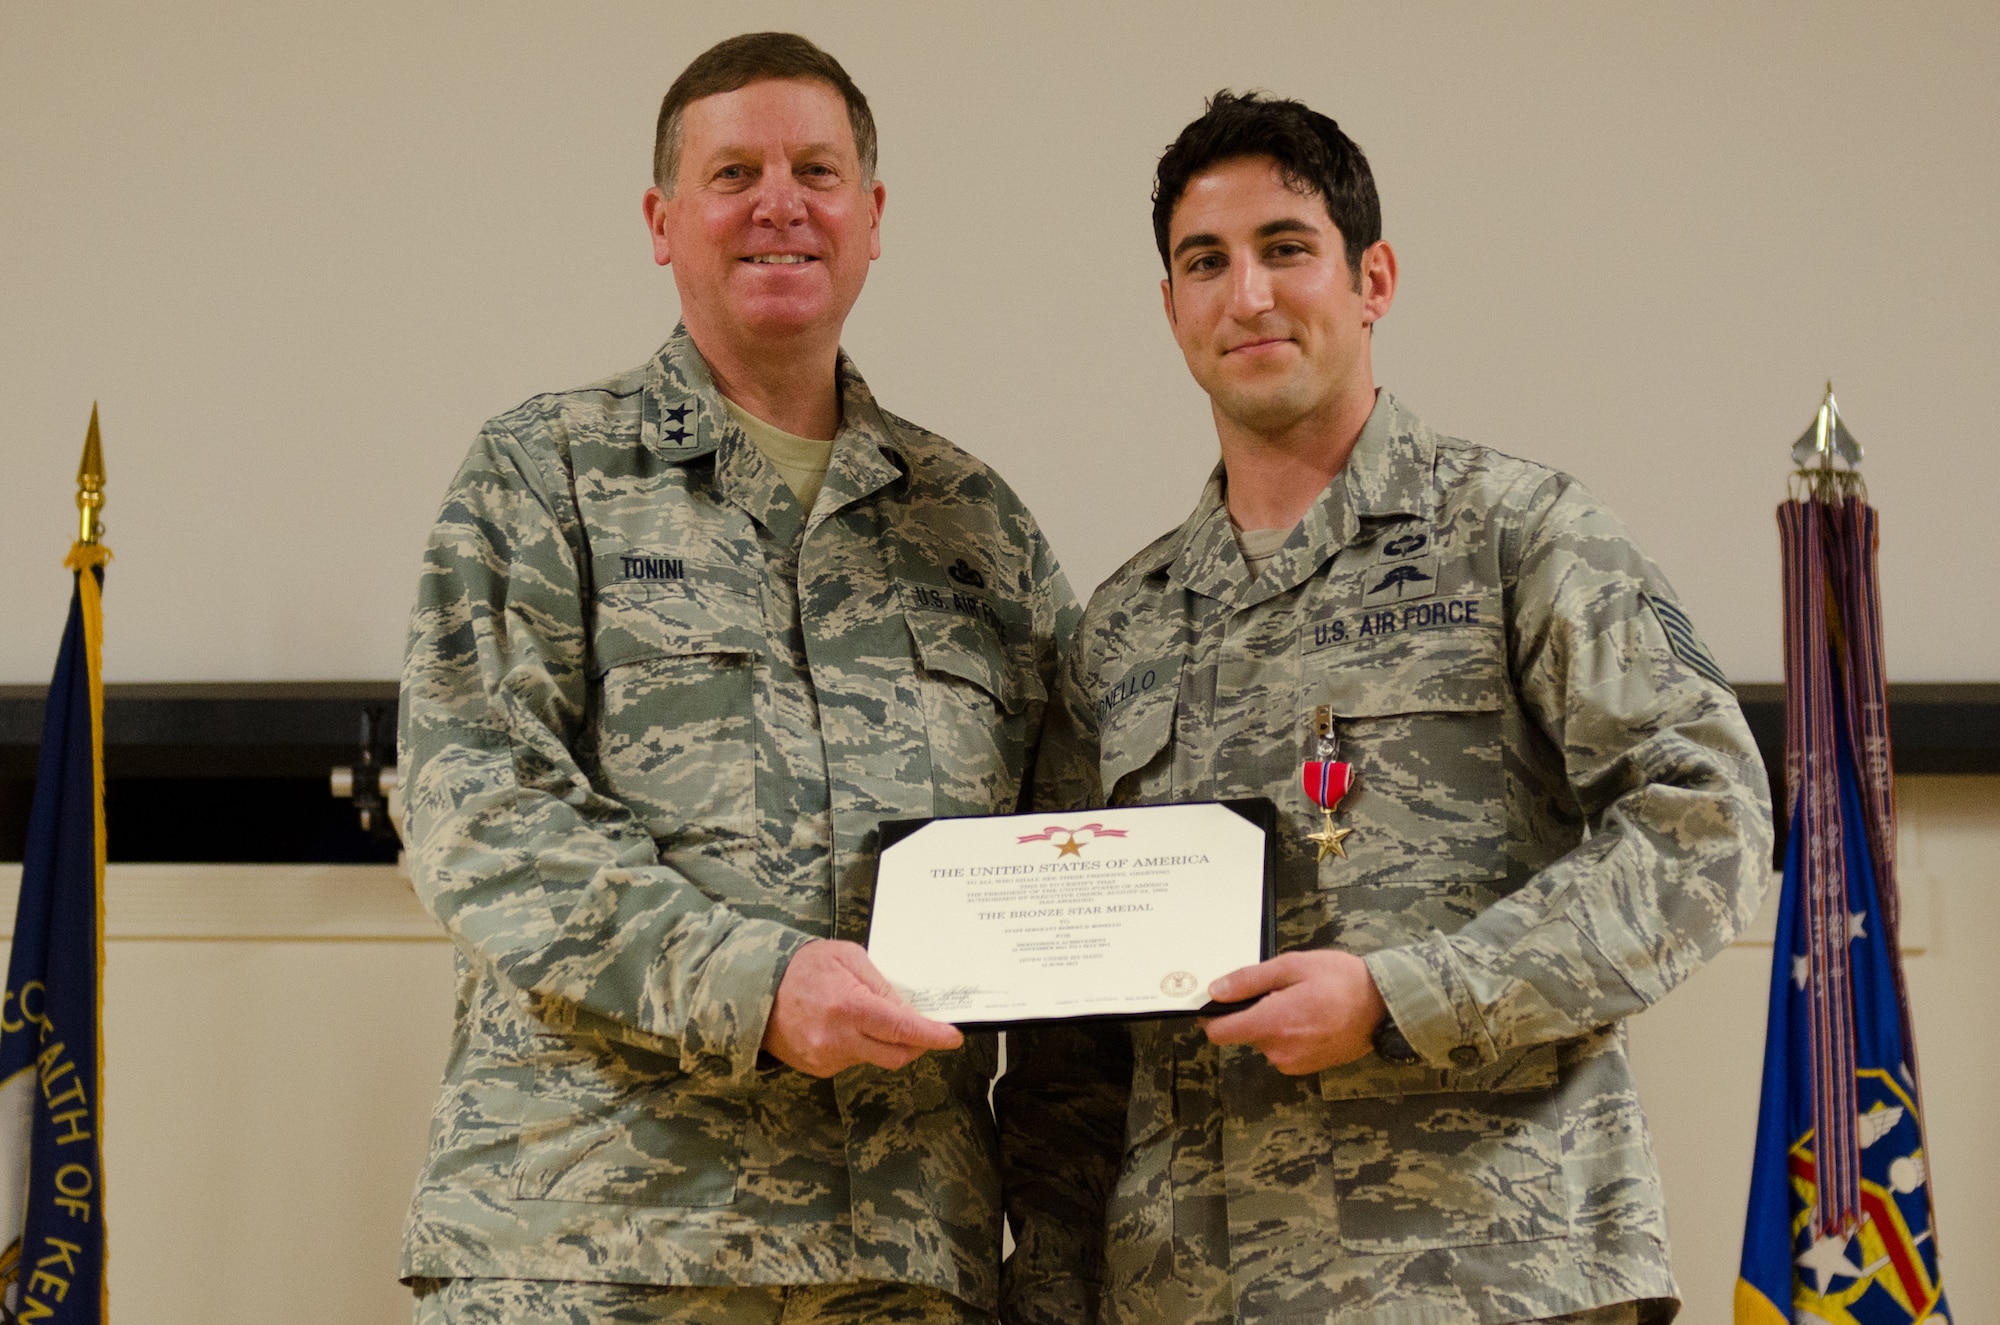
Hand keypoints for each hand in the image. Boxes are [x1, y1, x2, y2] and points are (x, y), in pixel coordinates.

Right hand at [761, 939, 963, 1076]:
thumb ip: (883, 986)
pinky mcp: (817, 1069)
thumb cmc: (804, 965)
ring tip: (863, 1014)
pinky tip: (842, 1026)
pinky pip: (852, 1061)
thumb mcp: (849, 958)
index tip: (953, 1037)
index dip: (932, 1036)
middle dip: (915, 1044)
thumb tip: (910, 1011)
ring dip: (882, 1042)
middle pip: (896, 1055)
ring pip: (874, 1059)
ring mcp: (826, 1058)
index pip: (903, 1029)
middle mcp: (838, 1040)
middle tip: (922, 1028)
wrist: (753, 988)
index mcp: (849, 1008)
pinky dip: (858, 1047)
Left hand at [1200, 950, 1386, 1074]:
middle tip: (1282, 990)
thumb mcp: (1293, 966)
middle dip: (1253, 1012)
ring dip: (1273, 1023)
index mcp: (1271, 1025)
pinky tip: (1311, 1017)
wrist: (1386, 1007)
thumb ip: (1249, 980)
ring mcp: (1293, 1064)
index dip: (1214, 1015)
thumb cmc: (1340, 980)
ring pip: (1264, 1040)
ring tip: (1302, 1002)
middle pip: (1244, 1033)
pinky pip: (1283, 1049)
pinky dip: (1289, 1034)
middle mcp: (1278, 1052)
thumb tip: (1215, 991)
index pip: (1219, 1033)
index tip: (1223, 1000)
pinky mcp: (1307, 1068)